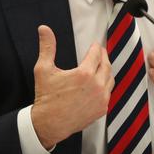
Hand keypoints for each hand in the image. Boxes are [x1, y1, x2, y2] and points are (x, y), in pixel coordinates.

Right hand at [31, 25, 113, 148]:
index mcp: (84, 74)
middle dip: (103, 56)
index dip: (96, 47)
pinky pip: (109, 93)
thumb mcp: (43, 69)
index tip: (94, 44)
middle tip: (100, 52)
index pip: (96, 54)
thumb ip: (47, 47)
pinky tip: (100, 83)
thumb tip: (44, 29)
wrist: (49, 124)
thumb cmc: (46, 97)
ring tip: (101, 66)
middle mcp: (96, 86)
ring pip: (110, 79)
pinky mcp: (102, 109)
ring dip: (106, 70)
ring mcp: (101, 98)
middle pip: (106, 65)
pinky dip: (106, 85)